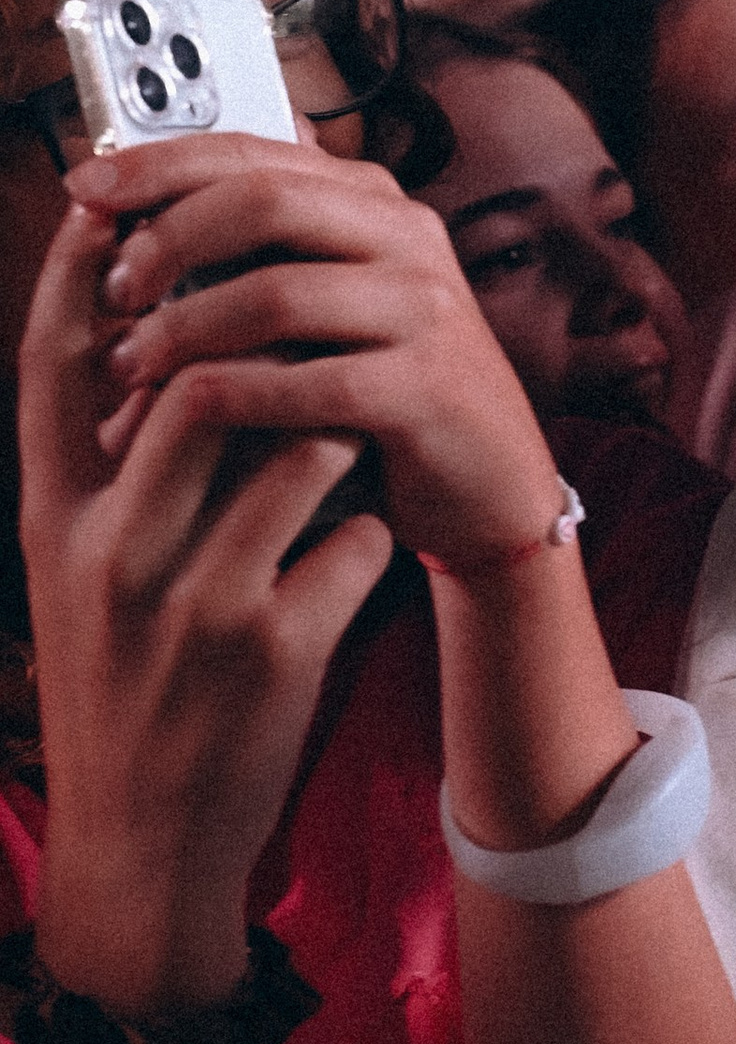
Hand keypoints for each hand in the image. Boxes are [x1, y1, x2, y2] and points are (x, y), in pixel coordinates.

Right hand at [18, 193, 392, 1014]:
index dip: (89, 268)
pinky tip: (352, 556)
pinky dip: (370, 531)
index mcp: (56, 520)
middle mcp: (112, 551)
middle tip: (308, 335)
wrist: (145, 847)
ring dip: (339, 435)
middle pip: (195, 380)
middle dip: (269, 347)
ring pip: (299, 445)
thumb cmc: (124, 686)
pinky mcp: (272, 650)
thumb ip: (111, 464)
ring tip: (341, 452)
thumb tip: (160, 339)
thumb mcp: (83, 573)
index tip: (120, 196)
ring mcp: (192, 601)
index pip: (59, 362)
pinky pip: (357, 536)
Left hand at [71, 131, 564, 574]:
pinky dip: (237, 395)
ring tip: (130, 365)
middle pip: (266, 200)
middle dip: (166, 240)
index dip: (161, 162)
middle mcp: (407, 237)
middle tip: (111, 291)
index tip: (85, 187)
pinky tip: (191, 412)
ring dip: (183, 329)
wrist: (487, 488)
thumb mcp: (327, 305)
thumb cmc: (384, 398)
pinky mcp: (428, 387)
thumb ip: (264, 248)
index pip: (256, 150)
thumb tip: (154, 189)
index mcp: (373, 203)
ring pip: (279, 293)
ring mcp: (425, 309)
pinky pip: (311, 382)